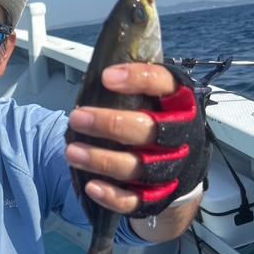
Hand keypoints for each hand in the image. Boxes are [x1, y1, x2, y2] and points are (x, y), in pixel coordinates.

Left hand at [65, 63, 208, 215]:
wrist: (182, 169)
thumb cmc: (157, 121)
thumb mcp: (155, 98)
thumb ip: (134, 81)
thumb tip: (106, 53)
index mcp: (180, 104)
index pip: (165, 85)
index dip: (138, 79)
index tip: (107, 77)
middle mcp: (181, 136)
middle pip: (149, 130)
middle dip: (110, 123)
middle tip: (77, 116)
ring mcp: (171, 169)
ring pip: (138, 167)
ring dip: (102, 159)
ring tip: (71, 151)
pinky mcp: (157, 197)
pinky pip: (135, 200)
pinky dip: (112, 195)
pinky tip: (91, 185)